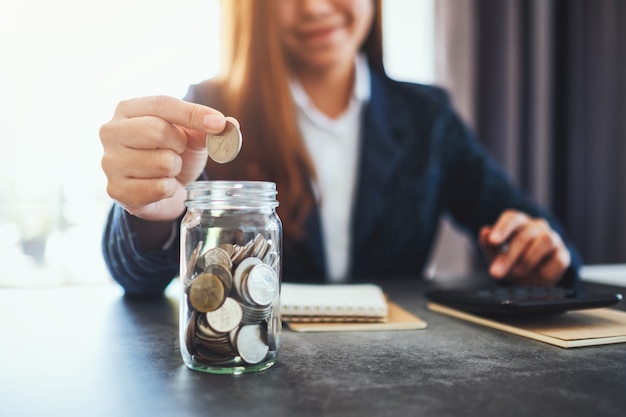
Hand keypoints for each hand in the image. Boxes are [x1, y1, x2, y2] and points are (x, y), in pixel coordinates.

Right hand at [100, 96, 225, 220]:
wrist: (162, 190)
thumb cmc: (174, 153)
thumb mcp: (192, 135)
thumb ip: (208, 127)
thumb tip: (229, 125)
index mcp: (128, 109)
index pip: (162, 104)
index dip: (193, 114)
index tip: (218, 124)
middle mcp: (111, 132)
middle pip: (157, 130)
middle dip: (179, 144)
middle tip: (179, 150)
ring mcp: (110, 162)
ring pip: (161, 162)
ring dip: (175, 168)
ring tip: (168, 169)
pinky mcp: (116, 190)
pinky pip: (158, 188)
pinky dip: (169, 189)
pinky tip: (161, 186)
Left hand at [478, 209, 570, 285]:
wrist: (529, 278)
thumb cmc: (510, 260)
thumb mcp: (494, 255)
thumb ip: (488, 244)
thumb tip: (485, 232)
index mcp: (519, 223)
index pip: (512, 218)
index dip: (502, 229)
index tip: (492, 241)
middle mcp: (537, 227)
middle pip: (525, 235)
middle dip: (509, 256)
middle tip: (496, 272)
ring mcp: (552, 239)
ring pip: (545, 241)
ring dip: (528, 259)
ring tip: (516, 273)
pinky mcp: (563, 255)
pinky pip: (557, 260)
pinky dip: (544, 271)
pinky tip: (535, 278)